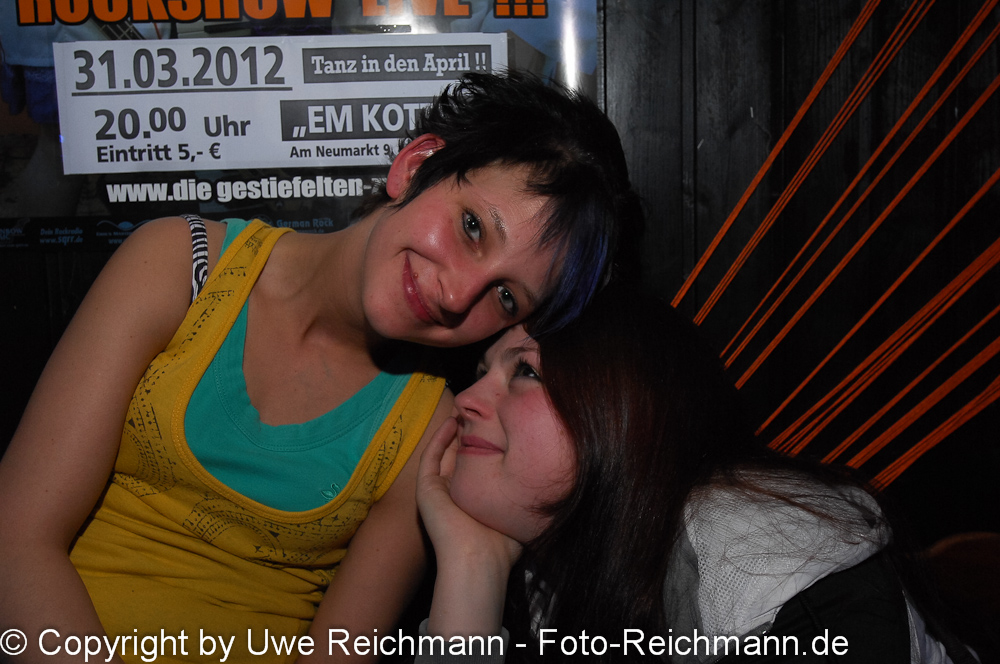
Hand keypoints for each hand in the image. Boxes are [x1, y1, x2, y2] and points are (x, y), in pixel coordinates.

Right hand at [416, 417, 520, 637]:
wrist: (478, 559)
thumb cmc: (502, 543)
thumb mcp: (515, 512)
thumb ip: (523, 495)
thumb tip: (548, 481)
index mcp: (473, 499)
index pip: (477, 465)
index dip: (484, 443)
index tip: (496, 424)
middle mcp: (454, 493)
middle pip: (458, 454)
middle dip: (468, 431)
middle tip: (479, 409)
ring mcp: (438, 490)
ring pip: (443, 452)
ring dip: (452, 430)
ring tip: (464, 409)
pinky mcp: (426, 489)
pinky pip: (430, 457)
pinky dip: (439, 438)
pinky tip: (452, 422)